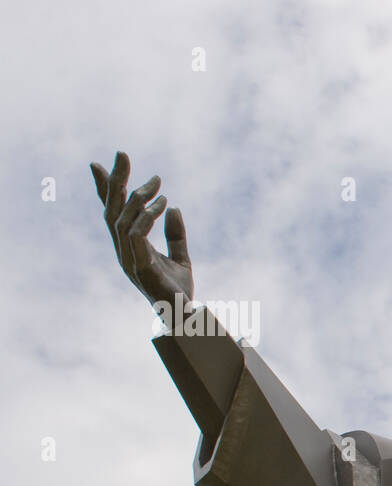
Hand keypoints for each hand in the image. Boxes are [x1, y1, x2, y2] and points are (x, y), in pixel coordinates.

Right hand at [90, 151, 193, 308]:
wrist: (184, 316)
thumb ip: (175, 234)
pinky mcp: (139, 267)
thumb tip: (173, 207)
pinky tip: (163, 203)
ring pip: (122, 219)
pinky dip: (147, 216)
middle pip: (111, 210)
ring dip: (138, 197)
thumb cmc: (178, 290)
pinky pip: (136, 234)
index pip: (112, 213)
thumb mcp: (181, 257)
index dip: (105, 189)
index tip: (98, 164)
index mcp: (128, 247)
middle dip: (115, 181)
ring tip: (157, 182)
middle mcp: (123, 251)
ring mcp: (128, 259)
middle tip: (123, 153)